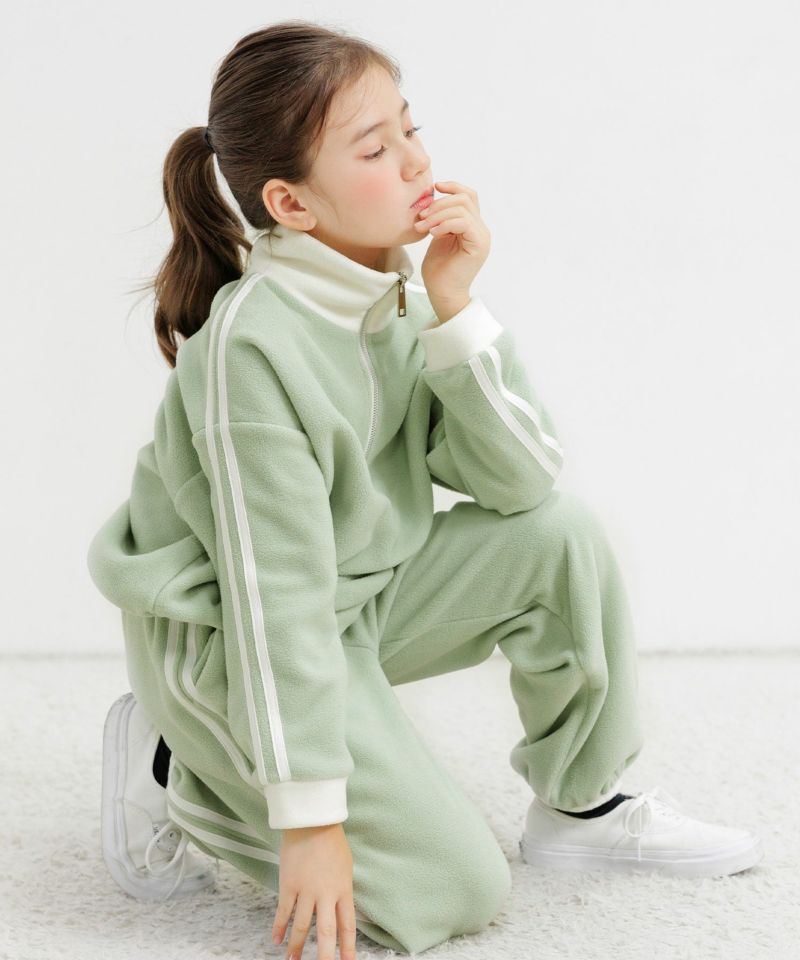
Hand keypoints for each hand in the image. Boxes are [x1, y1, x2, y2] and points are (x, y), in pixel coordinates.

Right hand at [272, 822, 356, 959]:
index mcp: (344, 890)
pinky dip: (279, 927)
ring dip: (296, 947)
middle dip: (324, 957)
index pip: (347, 926)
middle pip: (325, 933)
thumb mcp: (346, 867)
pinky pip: (284, 911)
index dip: (347, 949)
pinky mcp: (288, 884)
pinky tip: (276, 940)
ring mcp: (306, 890)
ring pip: (301, 926)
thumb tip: (340, 909)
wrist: (312, 821)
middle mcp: (326, 894)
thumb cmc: (332, 841)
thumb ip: (342, 890)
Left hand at [414, 179, 490, 318]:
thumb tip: (434, 197)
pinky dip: (444, 224)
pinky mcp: (478, 245)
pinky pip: (463, 222)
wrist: (442, 293)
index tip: (435, 187)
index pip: (469, 196)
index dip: (453, 187)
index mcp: (473, 226)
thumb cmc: (438, 270)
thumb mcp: (438, 236)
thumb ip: (442, 218)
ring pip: (462, 209)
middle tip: (421, 217)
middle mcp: (481, 230)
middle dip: (439, 204)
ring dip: (437, 215)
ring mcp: (482, 237)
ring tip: (422, 227)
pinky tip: (433, 233)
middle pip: (465, 199)